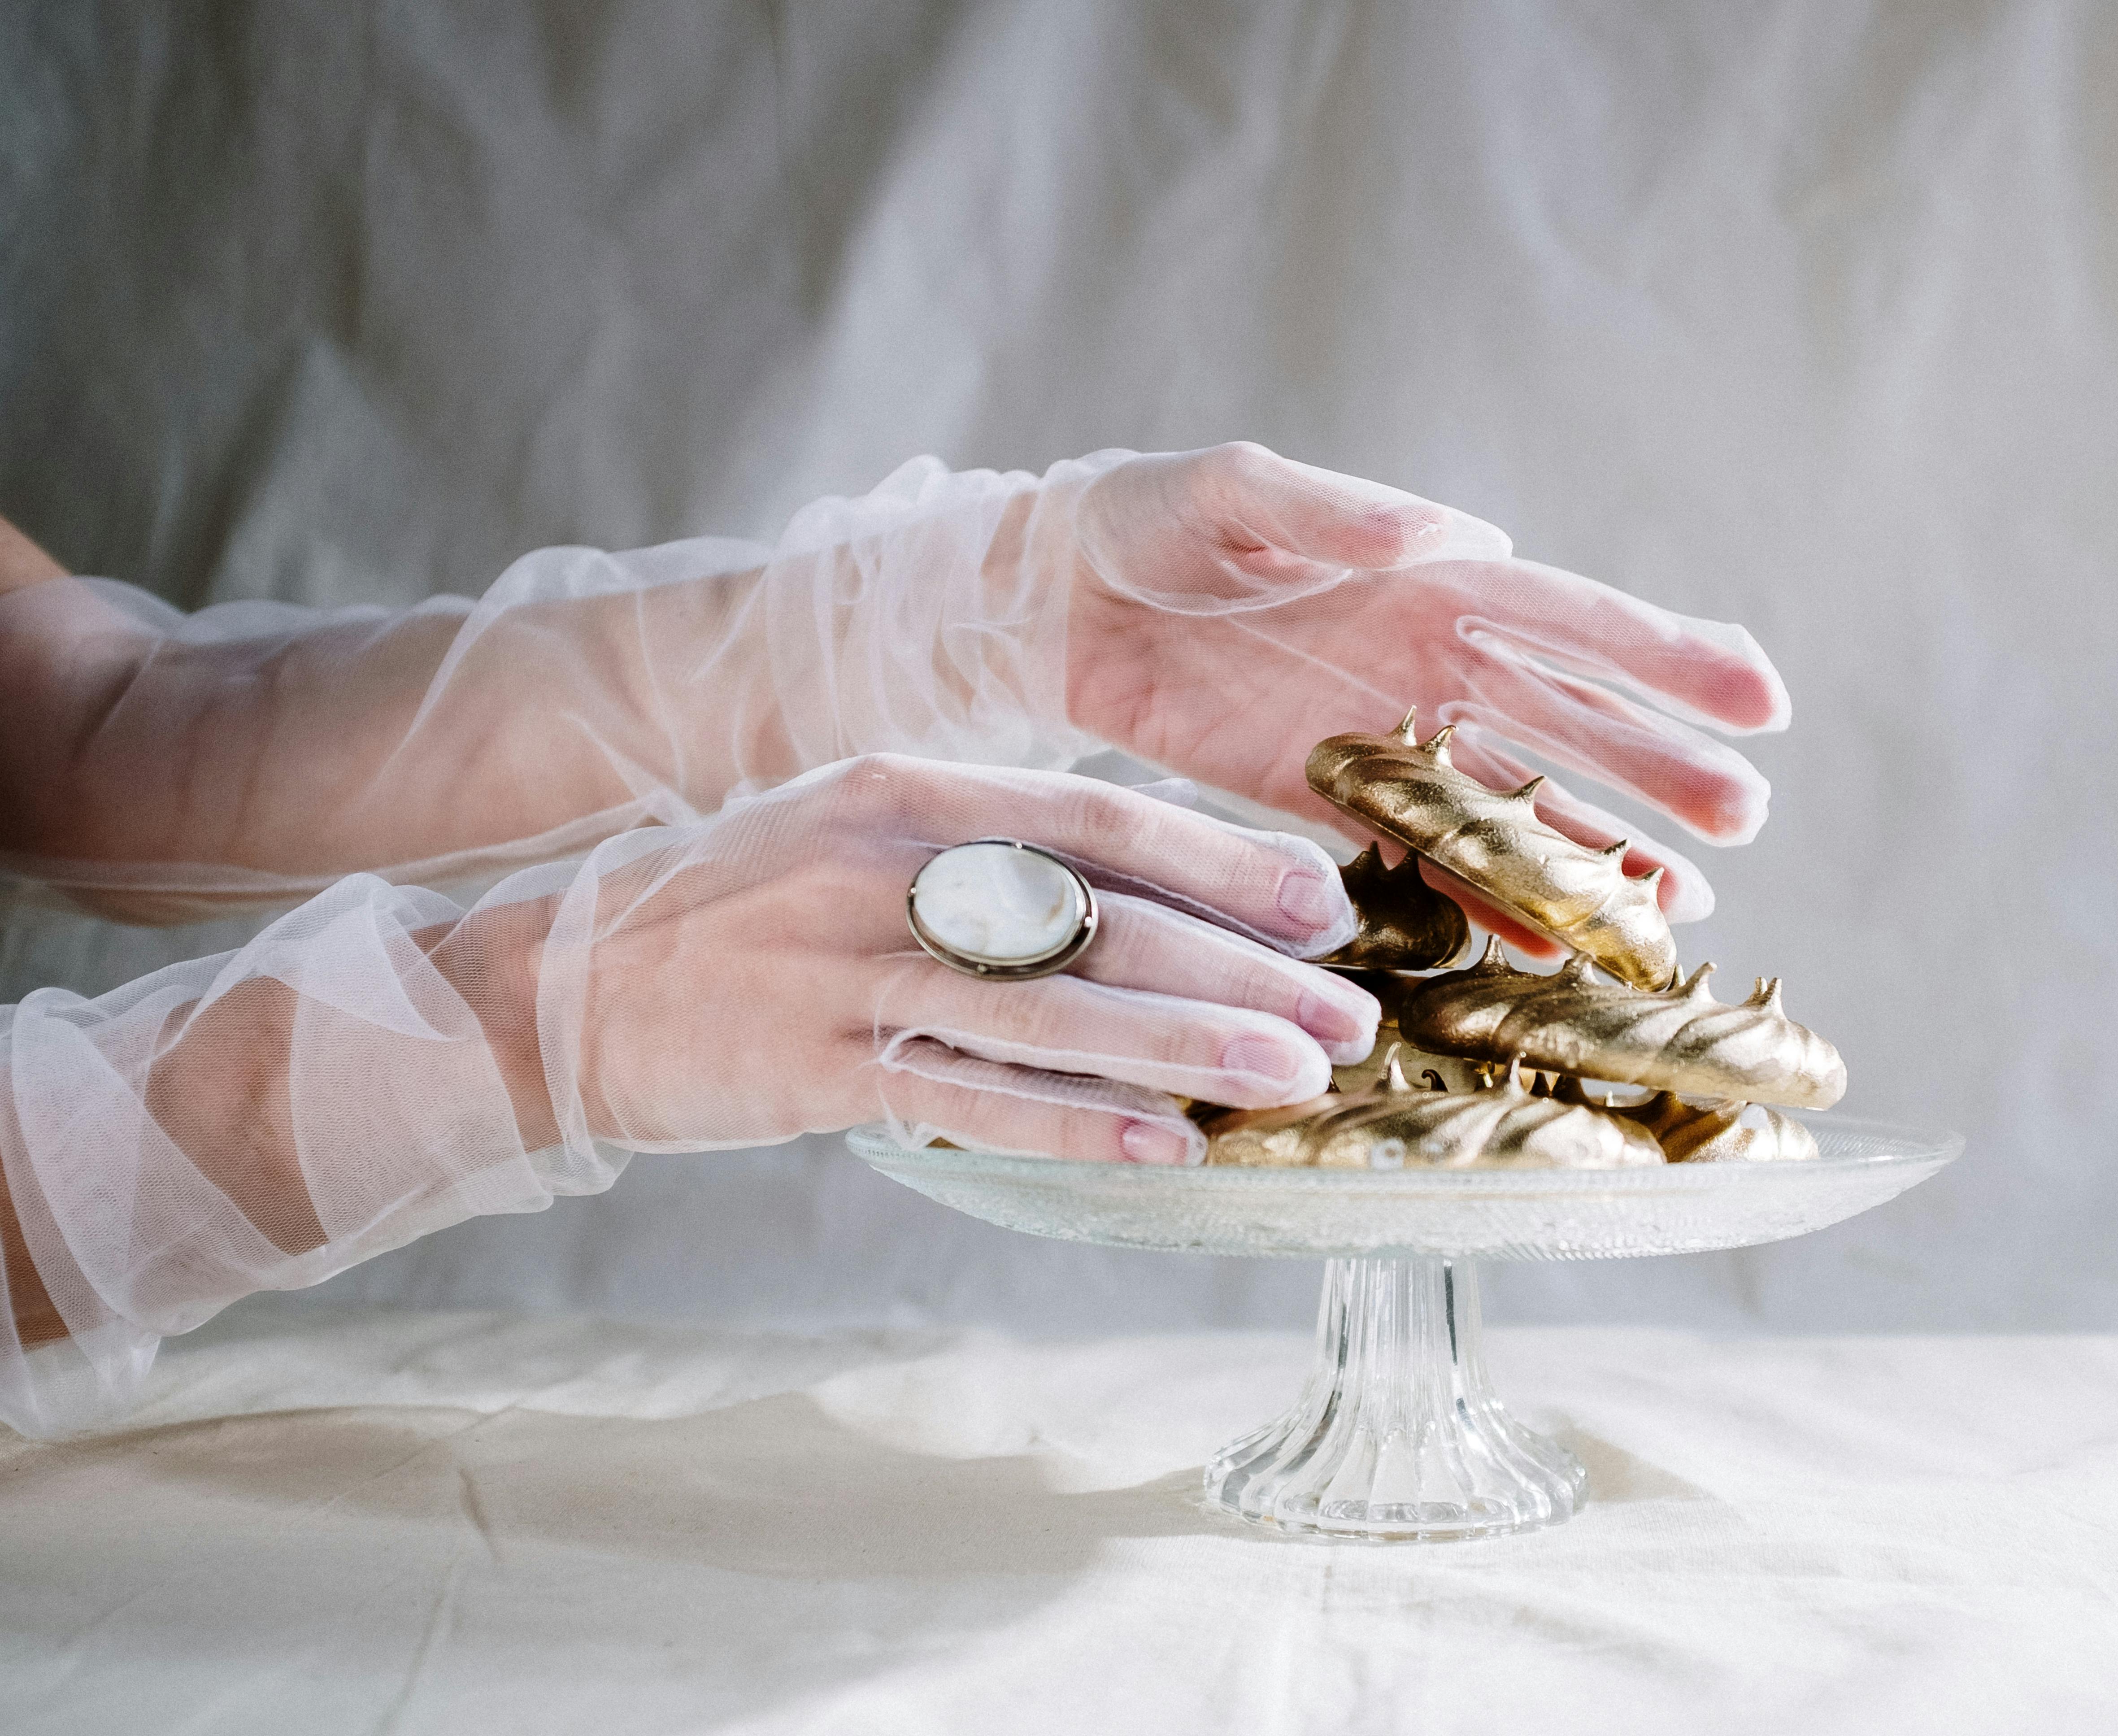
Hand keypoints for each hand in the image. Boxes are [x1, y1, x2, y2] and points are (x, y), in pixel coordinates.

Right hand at [546, 756, 1377, 1162]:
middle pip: (1104, 917)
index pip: (1103, 817)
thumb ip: (986, 853)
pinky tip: (1167, 1146)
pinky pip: (972, 1099)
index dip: (1225, 860)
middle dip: (1243, 969)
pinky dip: (1075, 1124)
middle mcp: (888, 868)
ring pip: (1056, 1010)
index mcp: (907, 790)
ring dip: (1191, 1046)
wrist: (553, 981)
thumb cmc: (735, 908)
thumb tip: (1141, 891)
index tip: (1326, 901)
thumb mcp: (857, 838)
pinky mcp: (815, 1067)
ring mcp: (849, 969)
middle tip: (1348, 1017)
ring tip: (1297, 1077)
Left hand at [1045, 444, 1789, 941]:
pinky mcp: (1327, 802)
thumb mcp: (1232, 494)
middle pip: (1571, 722)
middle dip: (1659, 767)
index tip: (1759, 699)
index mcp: (1429, 579)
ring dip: (1597, 848)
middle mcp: (1430, 665)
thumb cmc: (1147, 518)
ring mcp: (1386, 740)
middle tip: (1747, 816)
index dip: (1669, 658)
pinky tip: (1550, 941)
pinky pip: (1425, 858)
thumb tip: (1456, 535)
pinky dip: (1487, 900)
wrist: (1055, 600)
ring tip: (1680, 902)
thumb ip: (1338, 514)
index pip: (1573, 620)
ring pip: (1517, 800)